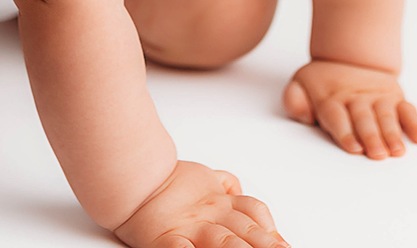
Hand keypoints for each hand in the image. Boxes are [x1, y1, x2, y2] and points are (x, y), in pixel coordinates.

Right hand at [112, 160, 288, 247]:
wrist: (133, 178)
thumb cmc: (166, 182)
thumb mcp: (203, 176)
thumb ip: (223, 183)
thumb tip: (237, 187)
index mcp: (219, 200)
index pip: (253, 211)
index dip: (271, 226)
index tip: (283, 241)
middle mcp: (209, 215)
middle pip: (245, 230)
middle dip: (266, 244)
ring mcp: (190, 227)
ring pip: (223, 242)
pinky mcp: (167, 238)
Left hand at [282, 60, 416, 159]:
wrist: (349, 55)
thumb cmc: (322, 82)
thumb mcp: (299, 84)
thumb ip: (294, 100)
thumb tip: (305, 116)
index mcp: (332, 98)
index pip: (338, 117)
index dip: (346, 133)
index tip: (353, 148)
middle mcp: (356, 98)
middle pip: (364, 119)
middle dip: (371, 137)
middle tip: (377, 155)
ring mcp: (378, 97)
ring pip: (386, 116)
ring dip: (393, 134)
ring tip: (398, 151)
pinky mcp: (395, 97)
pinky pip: (408, 110)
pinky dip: (416, 124)